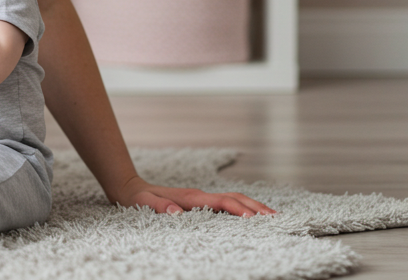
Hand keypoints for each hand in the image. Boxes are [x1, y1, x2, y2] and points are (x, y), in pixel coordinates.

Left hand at [113, 175, 276, 216]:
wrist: (131, 187)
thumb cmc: (138, 198)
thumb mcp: (143, 203)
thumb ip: (158, 207)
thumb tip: (176, 212)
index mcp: (191, 197)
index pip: (222, 201)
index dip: (239, 209)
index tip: (255, 219)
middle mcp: (200, 195)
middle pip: (235, 198)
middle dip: (256, 207)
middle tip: (277, 219)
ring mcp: (202, 197)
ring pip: (234, 199)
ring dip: (254, 207)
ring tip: (273, 218)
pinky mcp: (201, 201)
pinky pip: (227, 204)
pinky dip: (244, 209)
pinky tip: (251, 217)